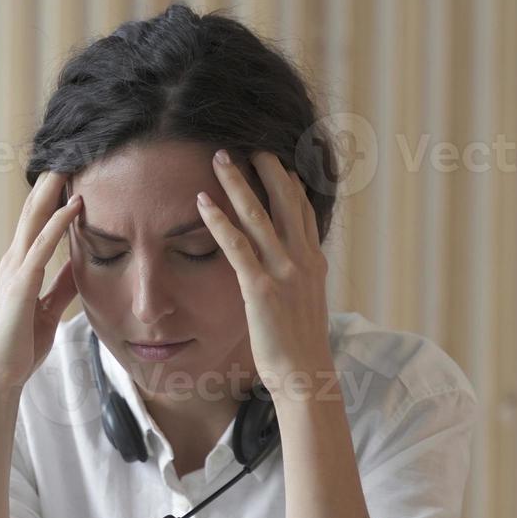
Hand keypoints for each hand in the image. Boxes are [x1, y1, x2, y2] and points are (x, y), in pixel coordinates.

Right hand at [0, 170, 84, 398]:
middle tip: (69, 149)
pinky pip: (42, 247)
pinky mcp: (20, 285)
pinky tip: (75, 204)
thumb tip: (79, 265)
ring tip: (70, 161)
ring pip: (34, 219)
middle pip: (33, 211)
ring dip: (53, 190)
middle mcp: (14, 261)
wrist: (0, 375)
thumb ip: (62, 285)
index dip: (53, 195)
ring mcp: (15, 271)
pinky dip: (59, 223)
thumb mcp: (49, 309)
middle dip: (50, 181)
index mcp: (21, 266)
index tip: (72, 169)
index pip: (37, 221)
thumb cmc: (21, 345)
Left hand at [196, 149, 333, 400]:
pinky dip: (218, 220)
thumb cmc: (299, 346)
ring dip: (238, 183)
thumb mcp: (304, 303)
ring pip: (258, 215)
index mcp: (314, 262)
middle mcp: (303, 260)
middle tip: (248, 142)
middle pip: (286, 201)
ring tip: (219, 158)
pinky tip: (202, 202)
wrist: (305, 375)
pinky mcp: (260, 288)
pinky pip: (237, 246)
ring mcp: (283, 272)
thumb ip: (297, 277)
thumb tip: (287, 263)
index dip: (290, 181)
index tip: (277, 157)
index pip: (303, 210)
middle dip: (267, 168)